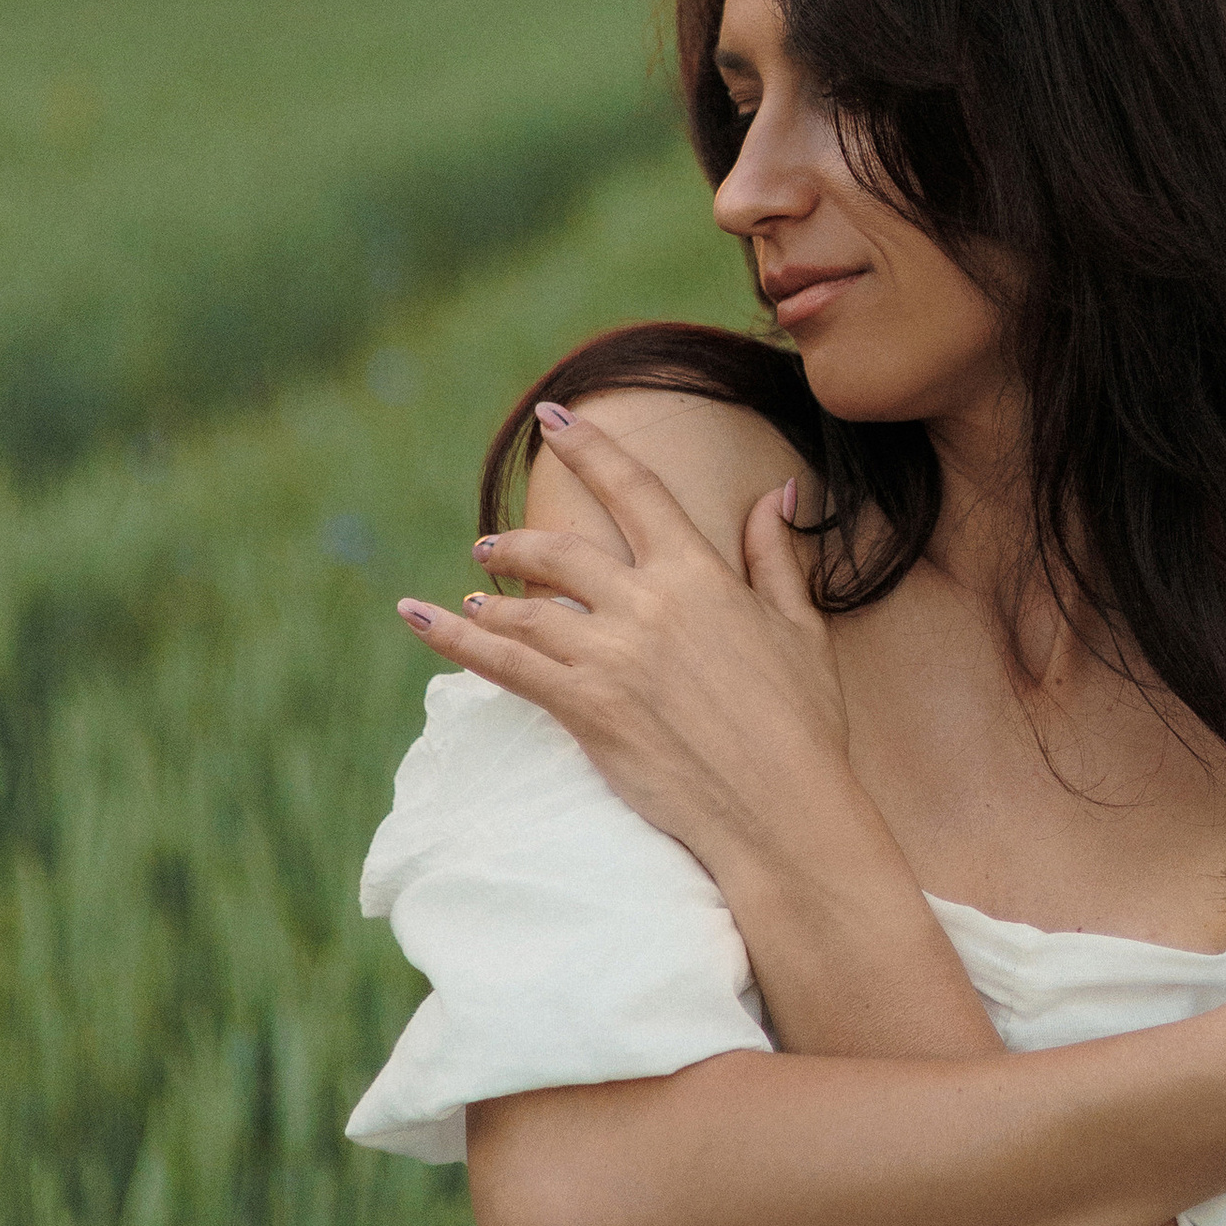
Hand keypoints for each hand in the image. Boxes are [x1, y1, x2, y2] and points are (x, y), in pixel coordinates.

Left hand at [398, 405, 856, 876]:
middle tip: (490, 545)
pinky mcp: (584, 707)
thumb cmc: (804, 724)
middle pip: (561, 550)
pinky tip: (421, 618)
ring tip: (472, 593)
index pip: (634, 490)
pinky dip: (455, 637)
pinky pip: (504, 664)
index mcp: (699, 574)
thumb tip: (775, 492)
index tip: (552, 418)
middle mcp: (647, 603)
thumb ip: (776, 555)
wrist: (782, 808)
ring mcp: (610, 655)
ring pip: (526, 609)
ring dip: (490, 597)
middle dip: (518, 544)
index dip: (590, 448)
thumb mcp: (800, 628)